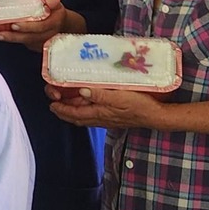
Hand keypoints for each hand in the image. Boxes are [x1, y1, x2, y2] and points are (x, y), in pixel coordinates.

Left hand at [0, 0, 80, 49]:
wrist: (62, 27)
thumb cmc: (55, 13)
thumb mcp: (56, 5)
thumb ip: (51, 2)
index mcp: (54, 22)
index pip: (41, 26)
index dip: (28, 27)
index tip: (14, 25)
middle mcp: (49, 35)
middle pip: (32, 37)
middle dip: (16, 36)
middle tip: (2, 33)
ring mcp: (43, 42)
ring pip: (27, 42)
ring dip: (13, 39)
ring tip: (0, 35)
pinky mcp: (37, 46)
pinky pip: (26, 44)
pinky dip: (15, 40)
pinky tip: (4, 36)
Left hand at [47, 83, 167, 130]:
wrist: (157, 117)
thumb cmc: (140, 105)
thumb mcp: (120, 96)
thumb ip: (100, 94)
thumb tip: (81, 90)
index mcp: (100, 113)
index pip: (75, 113)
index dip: (62, 109)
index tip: (51, 103)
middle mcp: (101, 119)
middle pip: (77, 117)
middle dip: (63, 112)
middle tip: (54, 104)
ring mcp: (108, 120)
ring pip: (84, 118)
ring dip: (72, 113)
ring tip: (64, 106)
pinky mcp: (114, 118)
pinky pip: (93, 117)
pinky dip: (84, 112)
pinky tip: (86, 106)